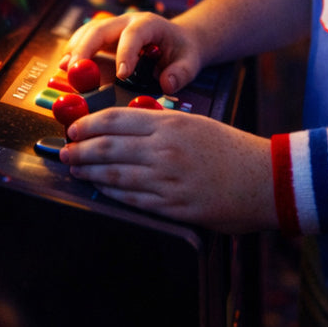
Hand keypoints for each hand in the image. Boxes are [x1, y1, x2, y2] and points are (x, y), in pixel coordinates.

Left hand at [60, 108, 273, 232]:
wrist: (263, 178)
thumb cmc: (231, 149)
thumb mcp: (197, 124)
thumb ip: (163, 125)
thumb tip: (127, 130)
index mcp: (170, 124)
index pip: (117, 120)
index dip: (90, 124)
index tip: (74, 128)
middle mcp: (164, 149)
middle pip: (109, 147)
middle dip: (81, 149)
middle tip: (64, 150)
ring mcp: (166, 180)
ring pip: (115, 175)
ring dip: (90, 172)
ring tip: (75, 169)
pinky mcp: (172, 207)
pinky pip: (133, 199)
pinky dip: (111, 194)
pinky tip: (100, 190)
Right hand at [61, 11, 203, 94]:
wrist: (178, 40)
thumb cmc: (182, 51)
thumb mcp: (190, 61)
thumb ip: (181, 73)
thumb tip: (167, 84)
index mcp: (149, 24)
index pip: (133, 35)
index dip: (125, 53)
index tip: (122, 75)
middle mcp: (127, 21)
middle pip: (100, 28)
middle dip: (85, 48)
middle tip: (74, 70)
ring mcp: (113, 27)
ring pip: (88, 31)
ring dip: (74, 49)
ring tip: (65, 68)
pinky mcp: (104, 38)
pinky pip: (85, 40)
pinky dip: (74, 52)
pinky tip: (67, 68)